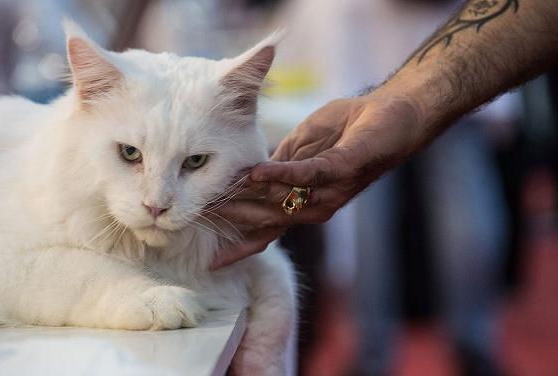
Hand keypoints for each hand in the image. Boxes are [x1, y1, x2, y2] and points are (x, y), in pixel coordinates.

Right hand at [211, 92, 426, 268]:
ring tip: (218, 194)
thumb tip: (246, 174)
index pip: (267, 229)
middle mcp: (316, 205)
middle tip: (200, 214)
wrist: (390, 115)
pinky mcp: (341, 169)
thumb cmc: (346, 130)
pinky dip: (281, 174)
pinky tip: (257, 172)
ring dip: (249, 197)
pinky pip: (307, 175)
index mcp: (304, 201)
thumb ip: (278, 165)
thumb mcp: (301, 149)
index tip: (212, 259)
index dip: (240, 245)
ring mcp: (329, 190)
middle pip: (268, 219)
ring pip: (283, 201)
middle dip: (233, 218)